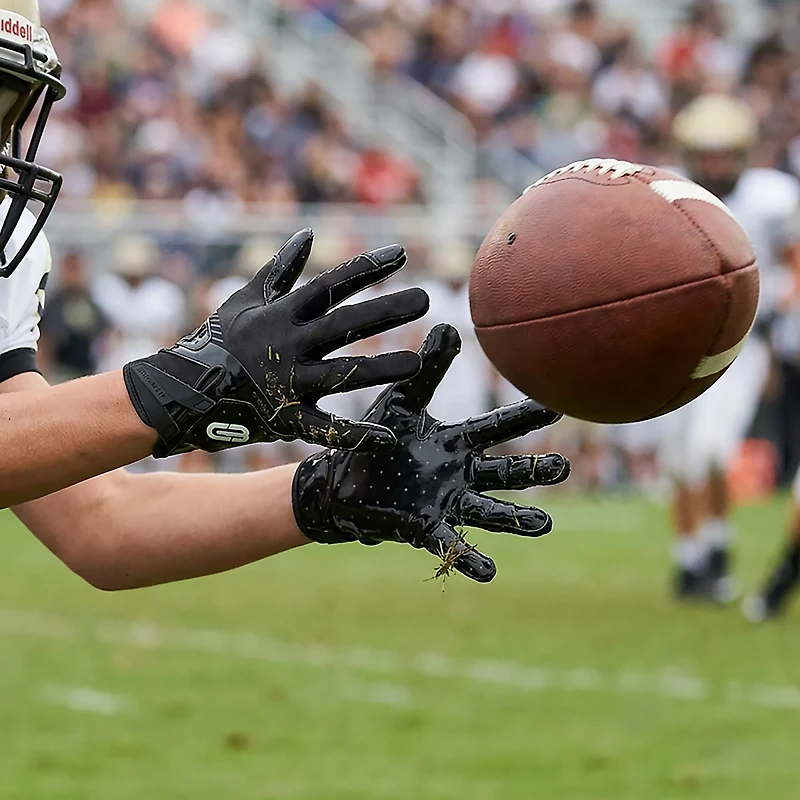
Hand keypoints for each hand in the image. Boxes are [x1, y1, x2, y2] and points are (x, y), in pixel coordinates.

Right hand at [123, 230, 428, 456]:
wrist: (178, 391)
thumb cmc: (216, 340)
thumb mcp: (244, 298)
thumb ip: (280, 268)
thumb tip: (308, 234)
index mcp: (280, 314)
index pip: (330, 285)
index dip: (365, 268)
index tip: (402, 255)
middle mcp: (287, 344)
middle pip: (343, 324)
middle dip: (385, 311)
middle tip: (425, 299)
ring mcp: (287, 382)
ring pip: (340, 373)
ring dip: (379, 368)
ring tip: (416, 363)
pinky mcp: (285, 418)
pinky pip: (324, 429)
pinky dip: (353, 435)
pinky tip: (386, 438)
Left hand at [293, 323, 569, 581]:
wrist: (340, 480)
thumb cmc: (377, 439)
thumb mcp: (401, 401)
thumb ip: (426, 371)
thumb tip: (447, 326)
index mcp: (456, 442)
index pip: (496, 428)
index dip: (524, 418)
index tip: (557, 406)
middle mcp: (459, 474)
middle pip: (503, 473)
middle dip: (533, 471)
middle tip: (562, 468)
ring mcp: (445, 502)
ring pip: (488, 511)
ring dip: (515, 519)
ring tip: (544, 525)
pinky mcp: (424, 527)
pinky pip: (451, 543)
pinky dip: (471, 558)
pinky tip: (489, 571)